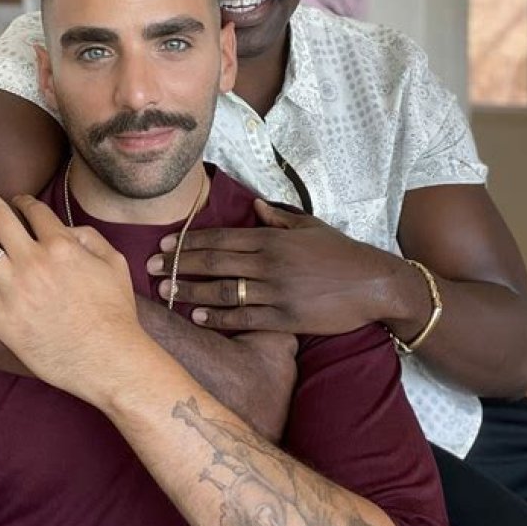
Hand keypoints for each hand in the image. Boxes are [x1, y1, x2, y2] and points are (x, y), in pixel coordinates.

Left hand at [0, 171, 143, 406]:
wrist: (107, 357)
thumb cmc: (114, 313)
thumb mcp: (115, 264)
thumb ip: (92, 239)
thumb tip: (70, 230)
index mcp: (62, 246)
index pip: (35, 212)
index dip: (23, 201)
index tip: (15, 199)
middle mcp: (33, 261)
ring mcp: (13, 289)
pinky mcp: (0, 319)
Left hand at [147, 199, 400, 333]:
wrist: (374, 284)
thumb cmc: (342, 253)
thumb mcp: (310, 227)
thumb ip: (279, 218)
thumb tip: (255, 207)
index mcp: (272, 238)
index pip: (221, 238)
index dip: (189, 242)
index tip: (164, 246)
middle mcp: (269, 262)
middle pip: (214, 261)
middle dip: (179, 265)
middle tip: (151, 269)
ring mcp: (276, 291)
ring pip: (224, 289)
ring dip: (191, 291)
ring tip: (166, 293)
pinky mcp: (285, 318)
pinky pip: (245, 317)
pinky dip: (220, 317)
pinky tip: (198, 317)